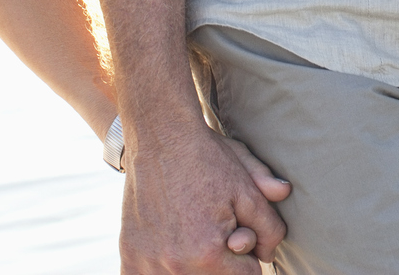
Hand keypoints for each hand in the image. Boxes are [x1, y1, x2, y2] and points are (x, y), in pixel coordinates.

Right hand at [119, 123, 290, 271]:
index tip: (238, 230)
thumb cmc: (208, 161)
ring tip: (191, 233)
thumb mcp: (248, 189)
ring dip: (193, 266)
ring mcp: (148, 262)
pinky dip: (159, 270)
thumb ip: (269, 227)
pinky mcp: (128, 256)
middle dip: (222, 261)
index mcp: (209, 254)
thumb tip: (269, 255)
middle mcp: (176, 265)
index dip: (248, 253)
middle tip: (215, 228)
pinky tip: (168, 250)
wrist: (161, 137)